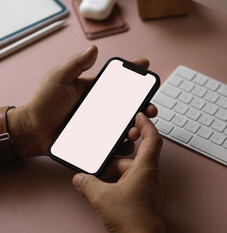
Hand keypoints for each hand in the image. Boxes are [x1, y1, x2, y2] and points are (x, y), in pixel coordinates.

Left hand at [7, 45, 155, 158]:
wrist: (32, 131)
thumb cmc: (42, 103)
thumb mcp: (58, 78)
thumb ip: (76, 63)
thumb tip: (93, 49)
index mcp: (95, 91)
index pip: (119, 81)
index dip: (133, 73)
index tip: (146, 66)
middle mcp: (102, 108)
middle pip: (130, 106)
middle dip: (145, 107)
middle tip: (150, 109)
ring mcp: (101, 125)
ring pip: (126, 126)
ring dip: (137, 127)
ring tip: (135, 130)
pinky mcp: (98, 141)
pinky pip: (116, 144)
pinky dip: (124, 145)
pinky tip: (127, 143)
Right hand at [72, 113, 165, 232]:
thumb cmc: (132, 219)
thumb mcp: (102, 197)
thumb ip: (88, 183)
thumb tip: (79, 178)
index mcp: (146, 167)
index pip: (152, 138)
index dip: (146, 124)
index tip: (139, 114)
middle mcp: (149, 175)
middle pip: (135, 154)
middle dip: (119, 153)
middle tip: (104, 152)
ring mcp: (146, 187)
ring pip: (129, 170)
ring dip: (114, 170)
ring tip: (96, 176)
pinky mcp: (142, 197)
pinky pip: (128, 182)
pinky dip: (116, 181)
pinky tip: (102, 189)